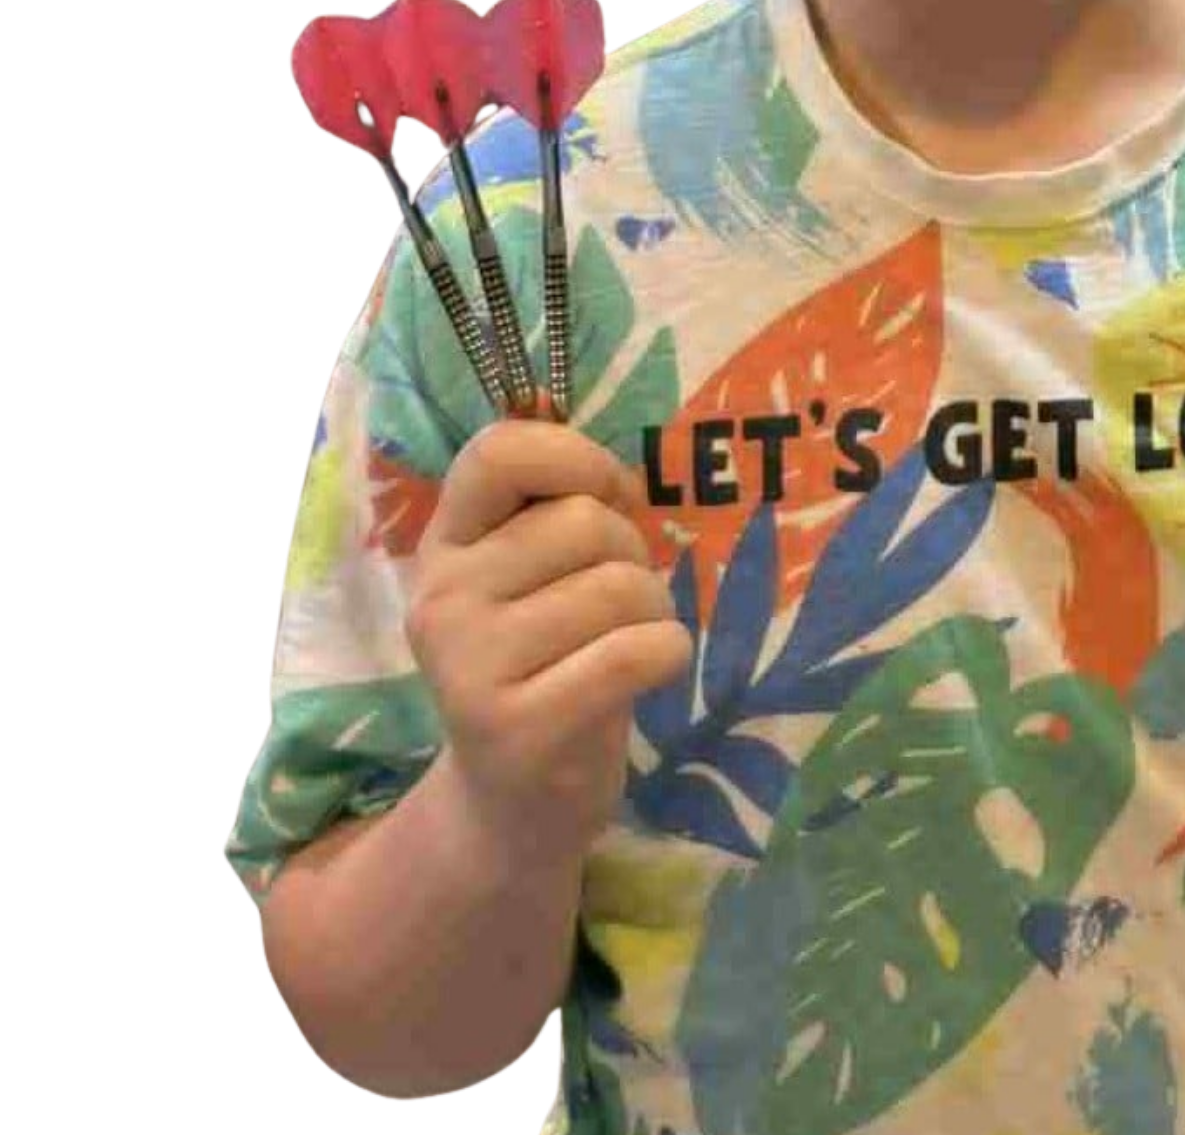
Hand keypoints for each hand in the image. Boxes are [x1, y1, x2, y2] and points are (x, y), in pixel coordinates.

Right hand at [405, 407, 690, 858]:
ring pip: (620, 586)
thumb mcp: (529, 578)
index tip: (608, 497)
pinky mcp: (517, 730)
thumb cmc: (546, 663)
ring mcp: (470, 667)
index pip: (500, 451)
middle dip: (633, 553)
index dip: (577, 458)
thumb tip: (618, 473)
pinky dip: (668, 652)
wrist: (511, 807)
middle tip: (618, 603)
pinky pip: (635, 652)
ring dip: (655, 608)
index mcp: (446, 544)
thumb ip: (556, 512)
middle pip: (586, 521)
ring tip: (628, 642)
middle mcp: (442, 598)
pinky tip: (651, 670)